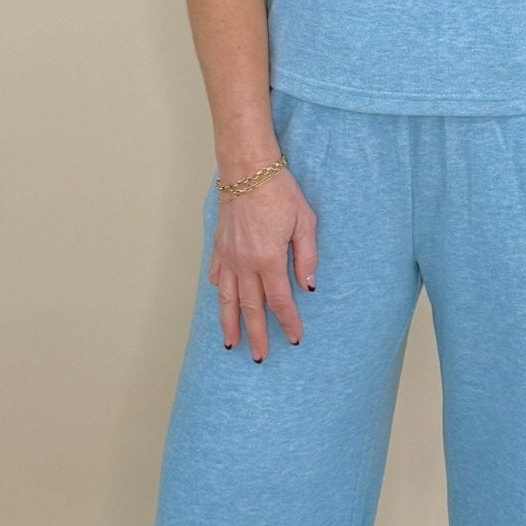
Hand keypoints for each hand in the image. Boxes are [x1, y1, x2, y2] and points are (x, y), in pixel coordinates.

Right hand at [209, 169, 317, 361]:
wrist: (247, 168)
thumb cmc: (279, 191)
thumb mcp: (305, 221)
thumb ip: (306, 256)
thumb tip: (308, 286)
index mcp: (269, 259)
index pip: (279, 301)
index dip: (288, 322)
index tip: (294, 338)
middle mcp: (245, 263)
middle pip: (251, 308)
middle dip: (256, 335)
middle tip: (259, 357)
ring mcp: (228, 256)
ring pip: (227, 299)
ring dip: (230, 323)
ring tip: (231, 343)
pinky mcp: (218, 246)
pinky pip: (217, 276)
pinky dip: (219, 293)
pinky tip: (222, 302)